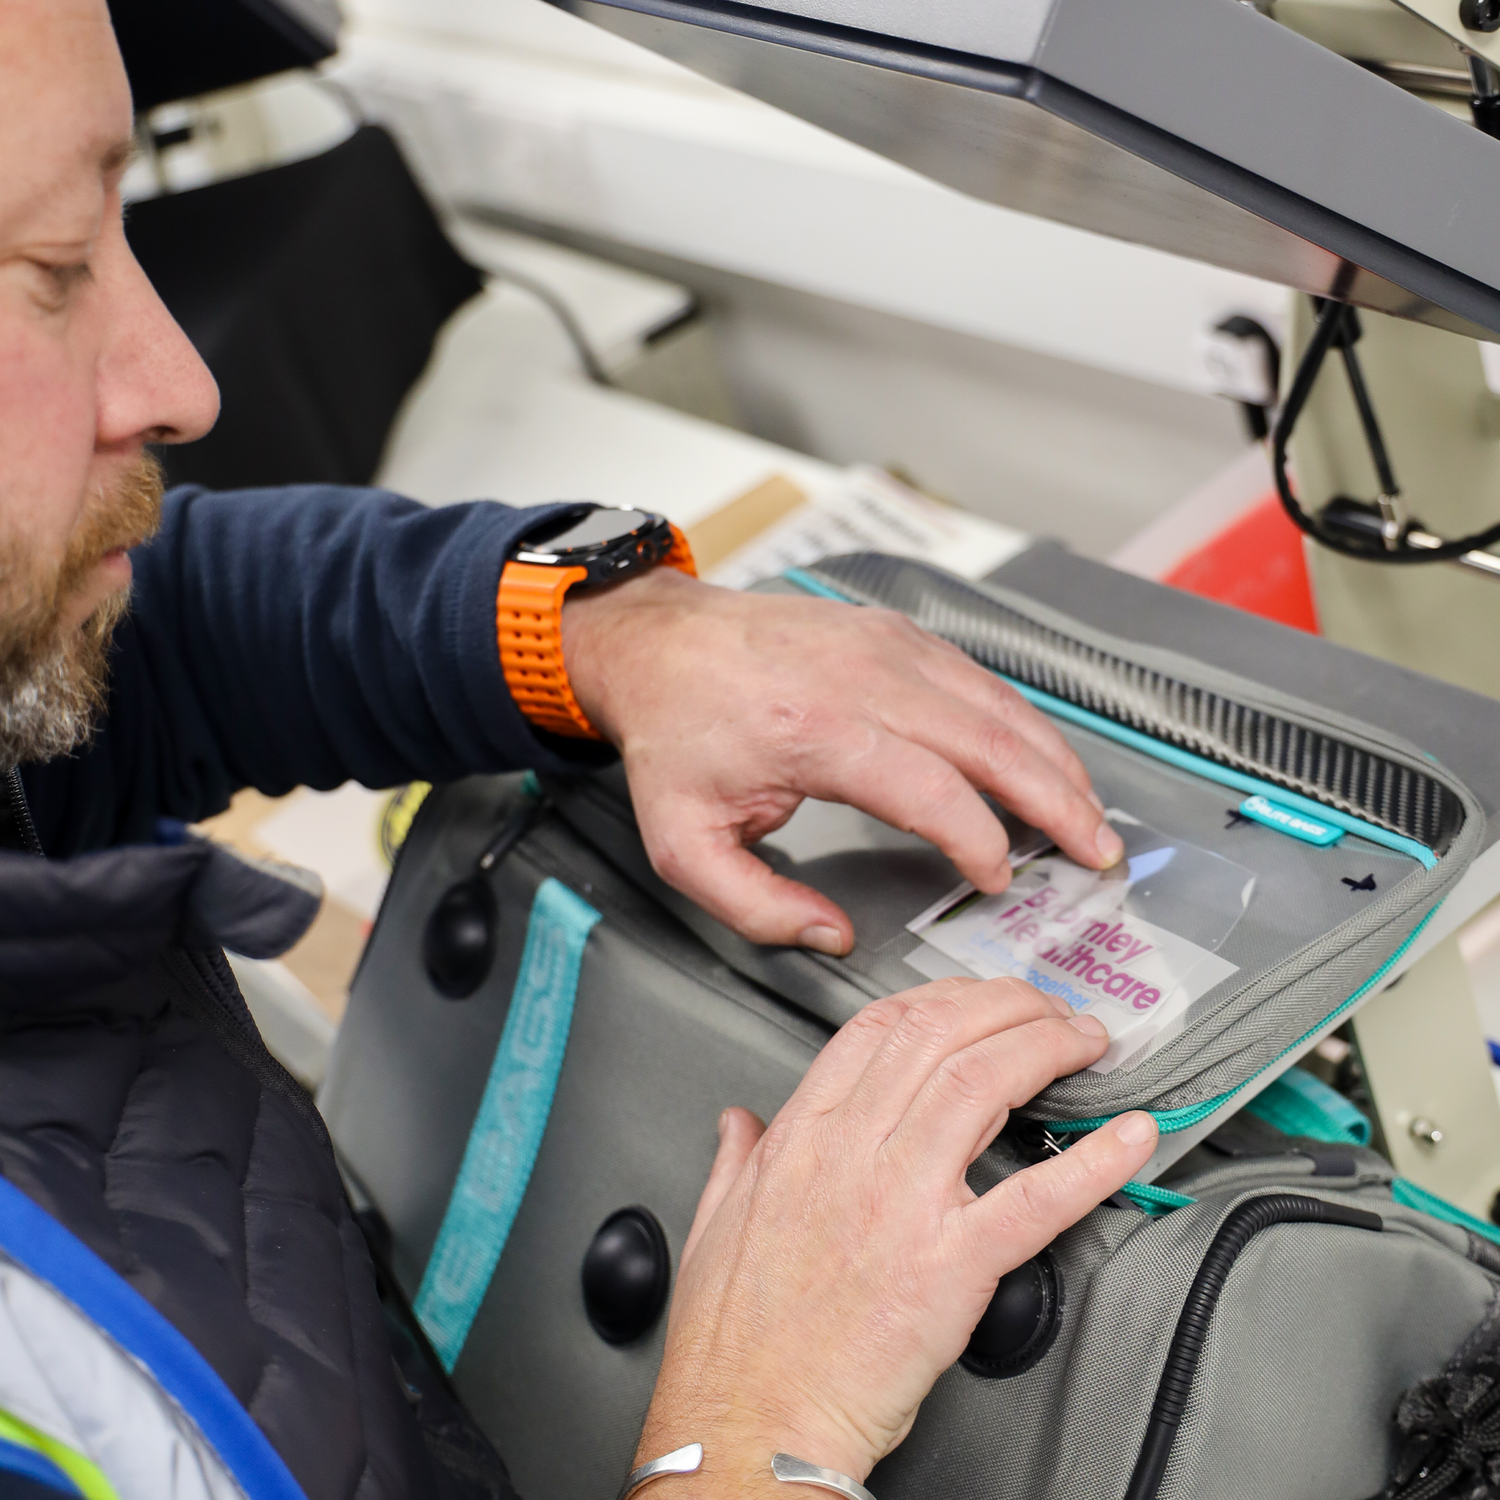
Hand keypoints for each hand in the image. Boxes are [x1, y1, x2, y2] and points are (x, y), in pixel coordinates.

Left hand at [562, 570, 1122, 953]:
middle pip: (991, 742)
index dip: (981, 842)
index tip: (1000, 882)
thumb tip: (832, 936)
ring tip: (1089, 813)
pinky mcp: (897, 633)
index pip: (933, 791)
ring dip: (1054, 762)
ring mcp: (888, 646)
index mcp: (817, 732)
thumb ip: (757, 906)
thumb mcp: (687, 843)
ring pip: (998, 705)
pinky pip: (979, 680)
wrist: (663, 645)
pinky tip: (1042, 759)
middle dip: (1058, 802)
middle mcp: (864, 679)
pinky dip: (1022, 724)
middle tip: (1098, 851)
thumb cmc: (678, 736)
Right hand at [633, 976, 1157, 1495]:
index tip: (979, 998)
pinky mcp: (950, 1268)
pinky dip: (1093, 1162)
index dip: (944, 997)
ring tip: (1084, 1042)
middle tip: (1048, 1008)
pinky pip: (1034, 1199)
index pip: (880, 1027)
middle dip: (1009, 1005)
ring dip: (1047, 1047)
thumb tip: (740, 1123)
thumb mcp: (713, 1226)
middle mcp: (852, 1154)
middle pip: (942, 1034)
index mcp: (801, 1138)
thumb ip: (734, 1160)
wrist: (751, 1424)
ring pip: (984, 1083)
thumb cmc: (735, 1340)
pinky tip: (1130, 1136)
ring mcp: (902, 1204)